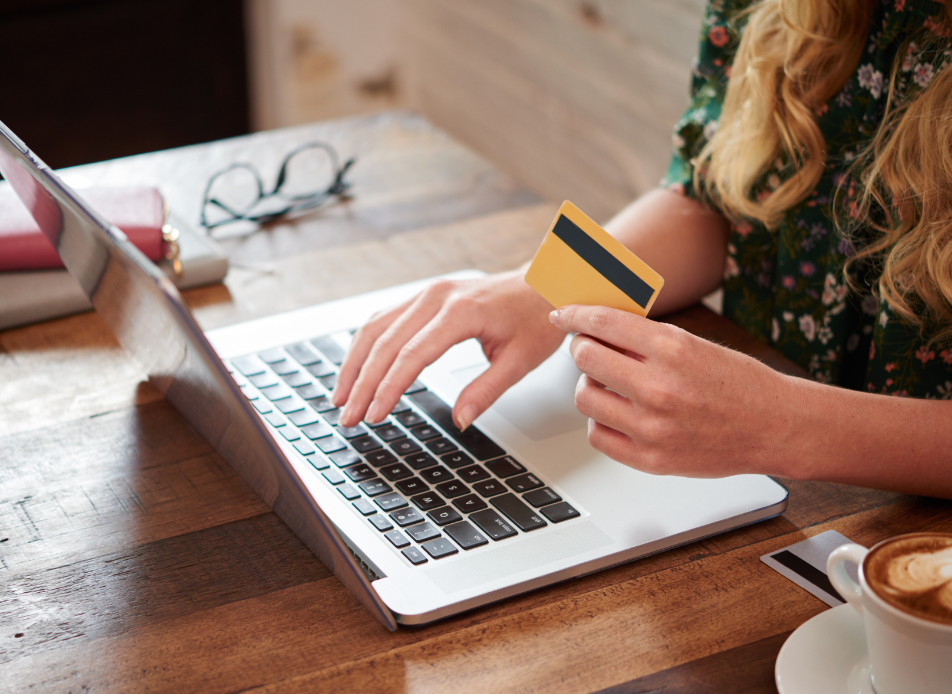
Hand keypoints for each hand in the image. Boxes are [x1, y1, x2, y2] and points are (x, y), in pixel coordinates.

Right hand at [333, 271, 565, 428]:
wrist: (543, 284)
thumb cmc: (535, 319)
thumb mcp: (520, 362)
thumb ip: (486, 391)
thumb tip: (460, 421)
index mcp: (460, 312)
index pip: (412, 355)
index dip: (388, 388)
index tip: (374, 415)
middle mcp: (436, 297)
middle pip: (385, 342)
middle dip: (362, 383)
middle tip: (348, 418)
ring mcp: (427, 293)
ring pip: (376, 328)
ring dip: (355, 364)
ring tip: (341, 398)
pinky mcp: (424, 297)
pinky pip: (385, 319)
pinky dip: (366, 346)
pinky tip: (356, 369)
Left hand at [550, 304, 801, 477]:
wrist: (775, 427)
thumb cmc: (738, 382)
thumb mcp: (694, 345)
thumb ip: (645, 340)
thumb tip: (596, 330)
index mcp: (673, 348)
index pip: (602, 323)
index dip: (575, 315)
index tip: (563, 315)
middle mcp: (660, 387)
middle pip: (585, 358)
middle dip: (583, 348)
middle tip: (591, 350)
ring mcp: (653, 427)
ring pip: (585, 397)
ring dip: (590, 386)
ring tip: (609, 385)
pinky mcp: (651, 459)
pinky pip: (598, 435)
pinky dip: (600, 421)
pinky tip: (617, 413)